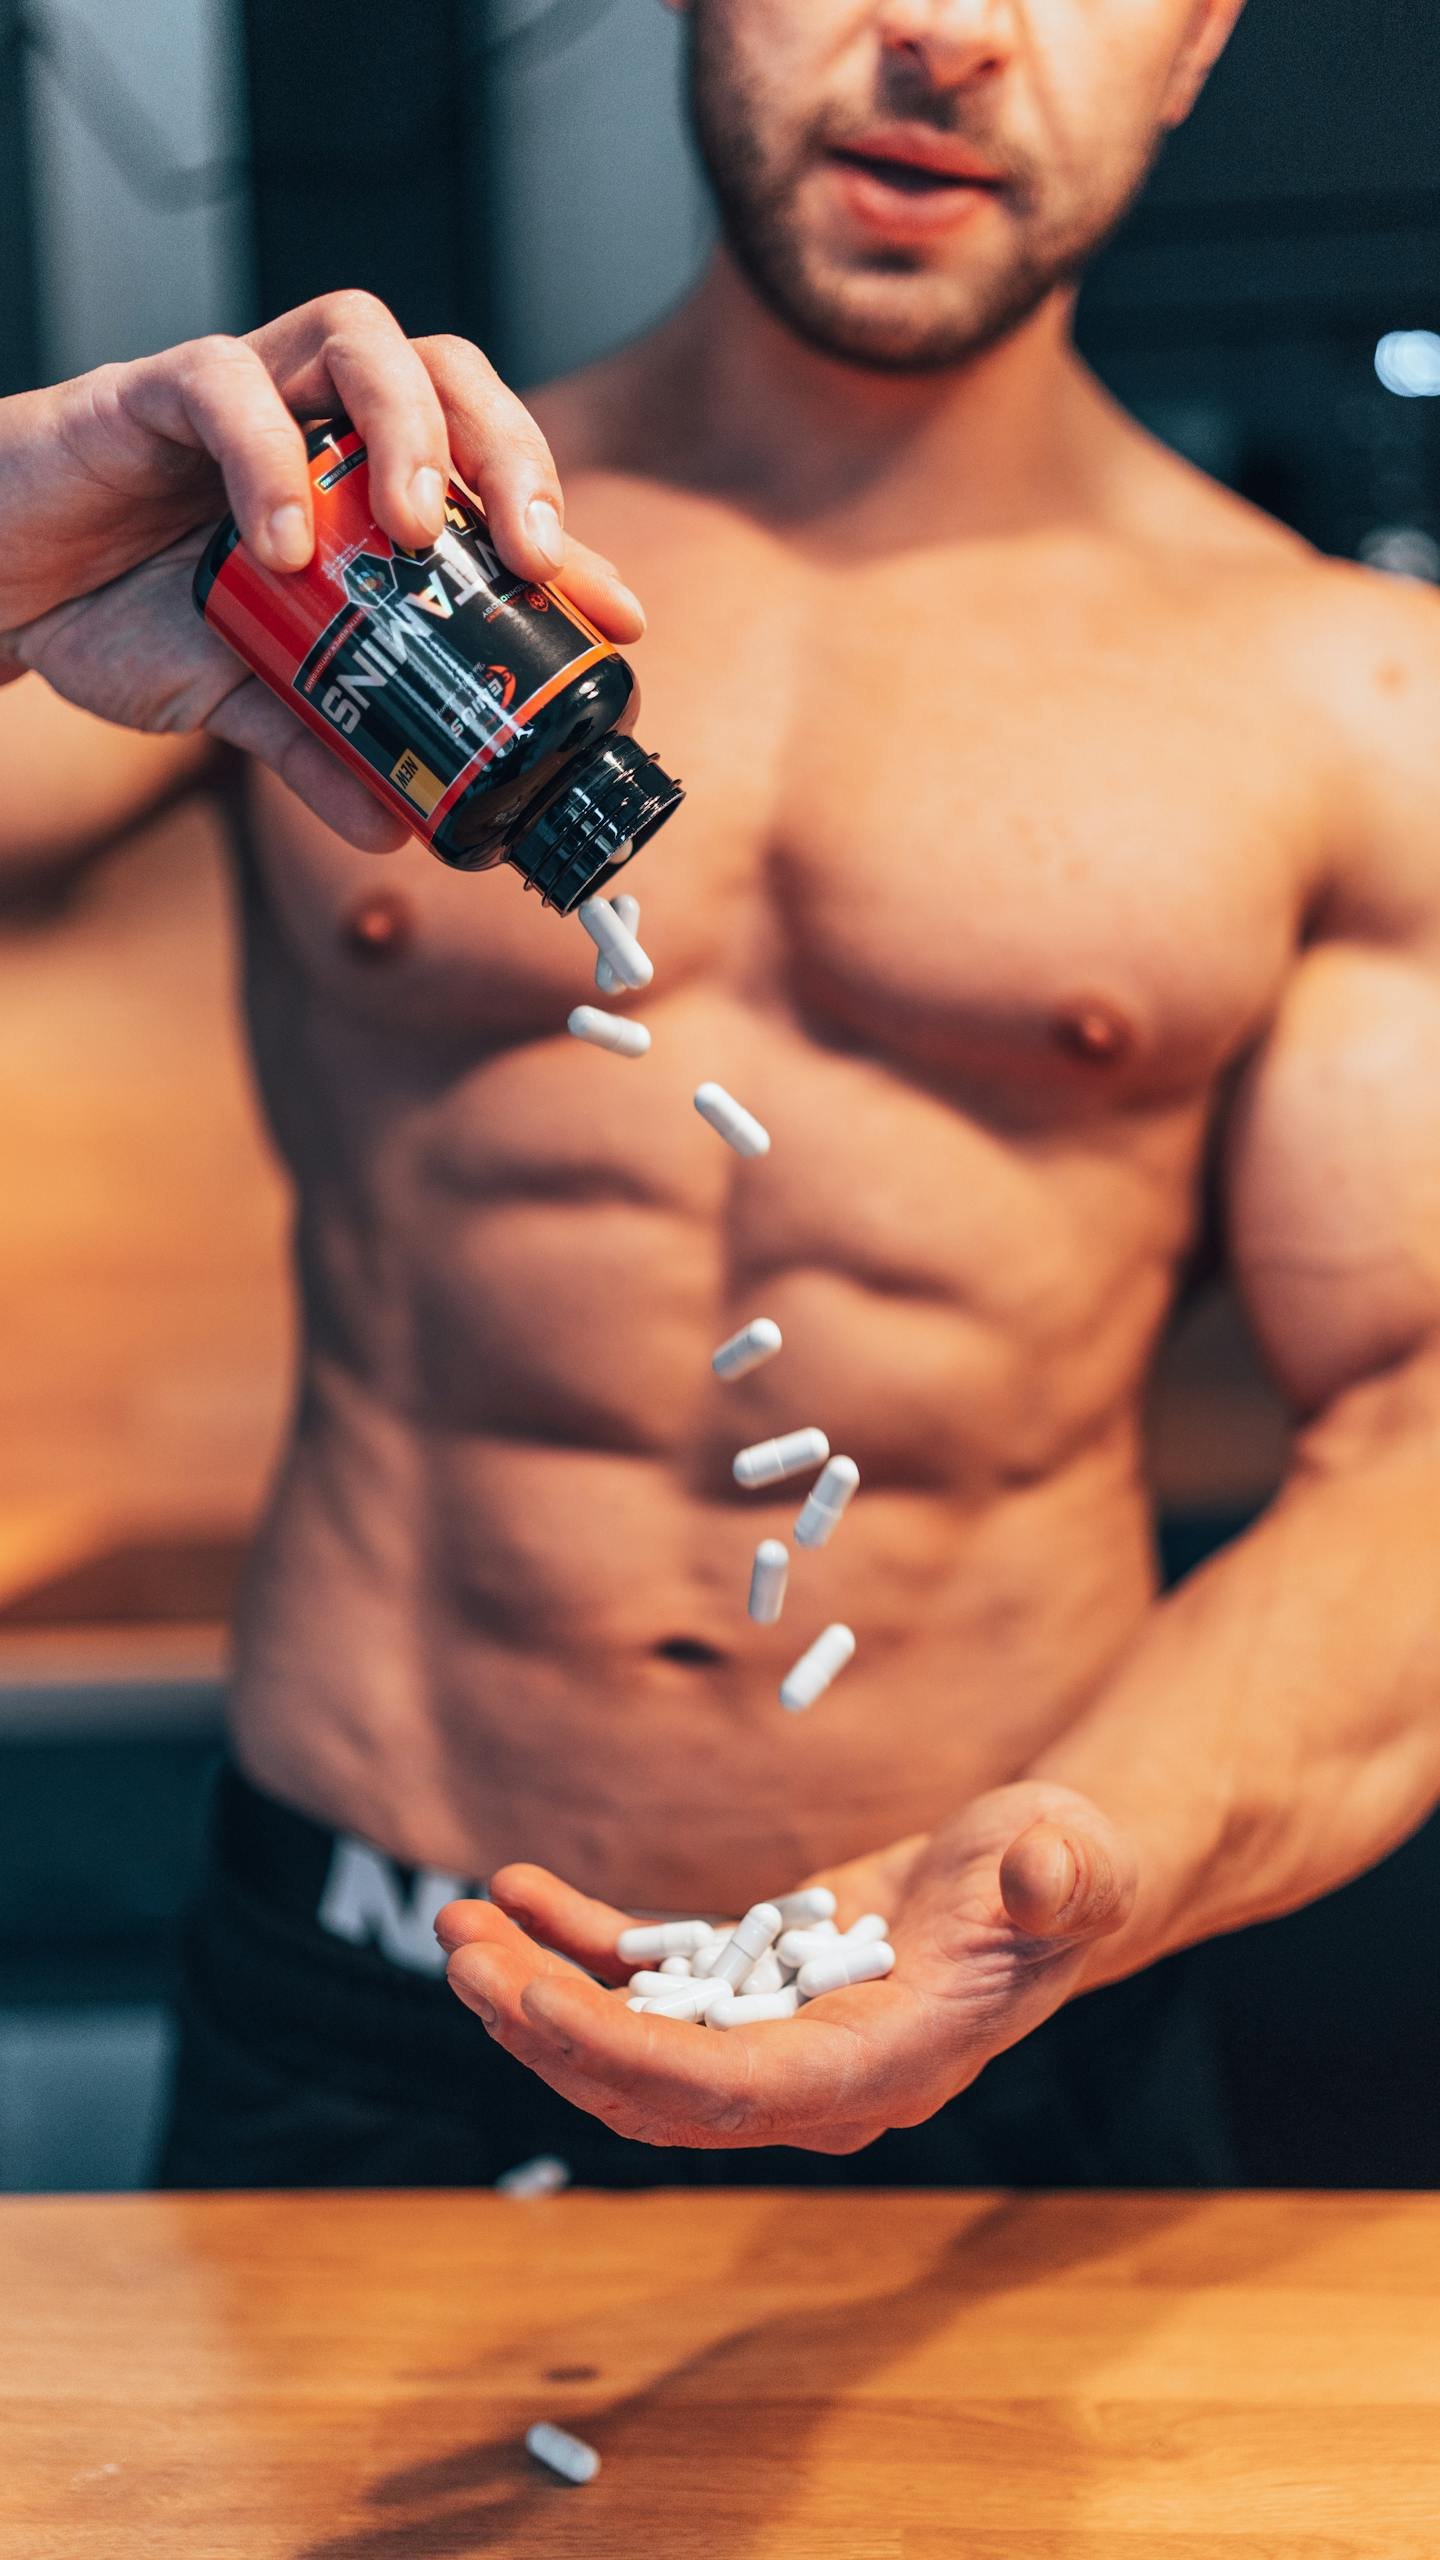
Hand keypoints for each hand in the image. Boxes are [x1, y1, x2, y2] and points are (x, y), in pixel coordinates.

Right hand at [0, 292, 644, 846]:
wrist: (3, 586)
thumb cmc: (123, 612)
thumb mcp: (239, 695)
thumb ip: (318, 745)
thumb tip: (396, 831)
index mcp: (360, 482)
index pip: (486, 475)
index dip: (563, 534)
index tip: (616, 618)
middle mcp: (320, 419)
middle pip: (449, 374)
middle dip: (510, 457)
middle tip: (528, 557)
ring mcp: (245, 392)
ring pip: (361, 338)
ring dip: (410, 430)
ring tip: (416, 533)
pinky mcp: (155, 390)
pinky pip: (226, 385)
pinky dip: (267, 457)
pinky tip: (283, 544)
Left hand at [436, 1783, 1138, 2152]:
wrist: (1044, 1870)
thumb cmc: (1069, 1868)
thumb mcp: (1077, 1862)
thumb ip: (1065, 1881)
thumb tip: (1044, 1876)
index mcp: (883, 2066)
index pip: (736, 2091)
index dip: (630, 2057)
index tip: (538, 2005)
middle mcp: (814, 2076)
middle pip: (656, 2083)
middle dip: (549, 2030)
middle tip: (463, 1956)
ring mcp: (772, 2035)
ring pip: (630, 2041)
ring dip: (538, 1991)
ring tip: (460, 1921)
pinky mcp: (748, 1985)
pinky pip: (644, 1980)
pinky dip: (577, 1941)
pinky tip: (520, 1888)